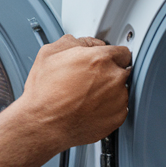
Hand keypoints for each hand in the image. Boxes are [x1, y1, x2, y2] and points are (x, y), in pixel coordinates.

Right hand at [18, 35, 129, 150]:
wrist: (42, 125)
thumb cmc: (44, 94)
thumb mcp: (49, 54)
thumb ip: (73, 42)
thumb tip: (83, 43)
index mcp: (100, 59)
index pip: (121, 51)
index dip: (109, 56)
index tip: (103, 61)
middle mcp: (114, 79)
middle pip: (122, 70)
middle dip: (109, 73)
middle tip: (88, 80)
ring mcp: (118, 100)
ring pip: (121, 90)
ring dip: (109, 91)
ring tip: (85, 97)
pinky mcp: (117, 118)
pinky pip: (118, 109)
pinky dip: (107, 108)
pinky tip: (88, 108)